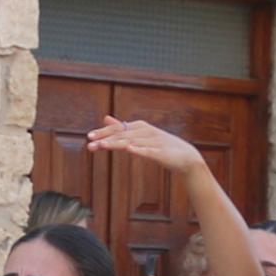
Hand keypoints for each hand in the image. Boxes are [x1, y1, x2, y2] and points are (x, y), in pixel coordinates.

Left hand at [84, 112, 205, 184]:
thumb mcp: (140, 135)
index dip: (103, 132)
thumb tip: (106, 118)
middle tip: (90, 142)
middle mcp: (146, 132)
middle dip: (105, 138)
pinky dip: (140, 150)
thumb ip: (123, 128)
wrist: (186, 157)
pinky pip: (150, 151)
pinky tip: (130, 150)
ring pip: (133, 142)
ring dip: (118, 143)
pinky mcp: (162, 153)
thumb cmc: (160, 146)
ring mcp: (154, 142)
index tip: (88, 137)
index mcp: (140, 127)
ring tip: (103, 145)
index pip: (118, 129)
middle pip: (123, 134)